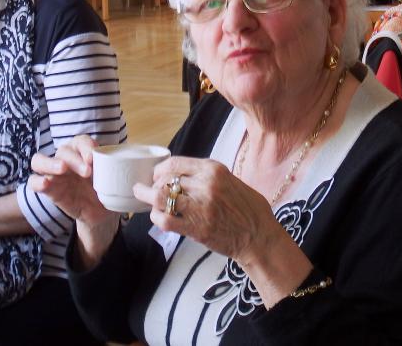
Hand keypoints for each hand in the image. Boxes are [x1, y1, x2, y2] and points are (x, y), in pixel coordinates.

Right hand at [30, 135, 120, 268]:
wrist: (103, 215)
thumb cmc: (109, 190)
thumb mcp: (118, 178)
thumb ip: (123, 168)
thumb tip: (144, 163)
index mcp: (83, 152)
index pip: (80, 141)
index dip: (86, 146)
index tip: (95, 156)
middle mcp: (67, 160)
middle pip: (62, 149)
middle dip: (74, 157)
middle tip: (87, 170)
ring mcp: (55, 174)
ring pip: (40, 160)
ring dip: (50, 163)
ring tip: (62, 170)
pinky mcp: (49, 190)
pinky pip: (34, 182)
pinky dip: (37, 181)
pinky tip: (45, 184)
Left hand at [133, 156, 279, 264]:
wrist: (260, 237)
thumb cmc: (249, 209)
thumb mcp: (231, 180)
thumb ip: (207, 175)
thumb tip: (181, 174)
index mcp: (213, 169)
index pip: (174, 163)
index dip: (159, 170)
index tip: (155, 175)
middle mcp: (205, 184)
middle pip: (165, 180)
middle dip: (152, 184)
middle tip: (148, 189)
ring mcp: (200, 207)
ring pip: (161, 197)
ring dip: (147, 198)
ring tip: (142, 197)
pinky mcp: (196, 228)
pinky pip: (166, 219)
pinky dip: (156, 217)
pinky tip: (157, 217)